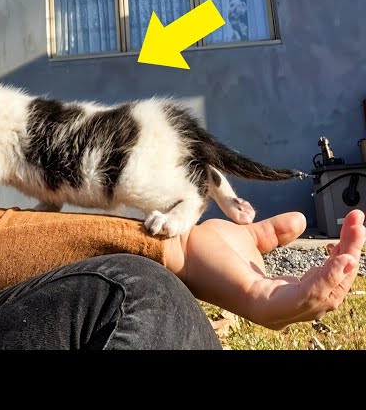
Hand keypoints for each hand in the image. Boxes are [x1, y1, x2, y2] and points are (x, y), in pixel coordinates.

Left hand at [165, 209, 364, 329]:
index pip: (324, 282)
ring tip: (352, 239)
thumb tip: (300, 220)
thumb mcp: (252, 237)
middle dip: (350, 256)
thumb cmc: (208, 248)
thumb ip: (276, 233)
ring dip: (343, 265)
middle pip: (331, 289)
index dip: (343, 255)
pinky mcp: (263, 304)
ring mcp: (272, 309)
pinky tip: (340, 257)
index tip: (353, 225)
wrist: (181, 248)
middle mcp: (280, 307)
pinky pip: (307, 295)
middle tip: (358, 225)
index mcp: (279, 294)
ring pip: (325, 294)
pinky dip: (328, 277)